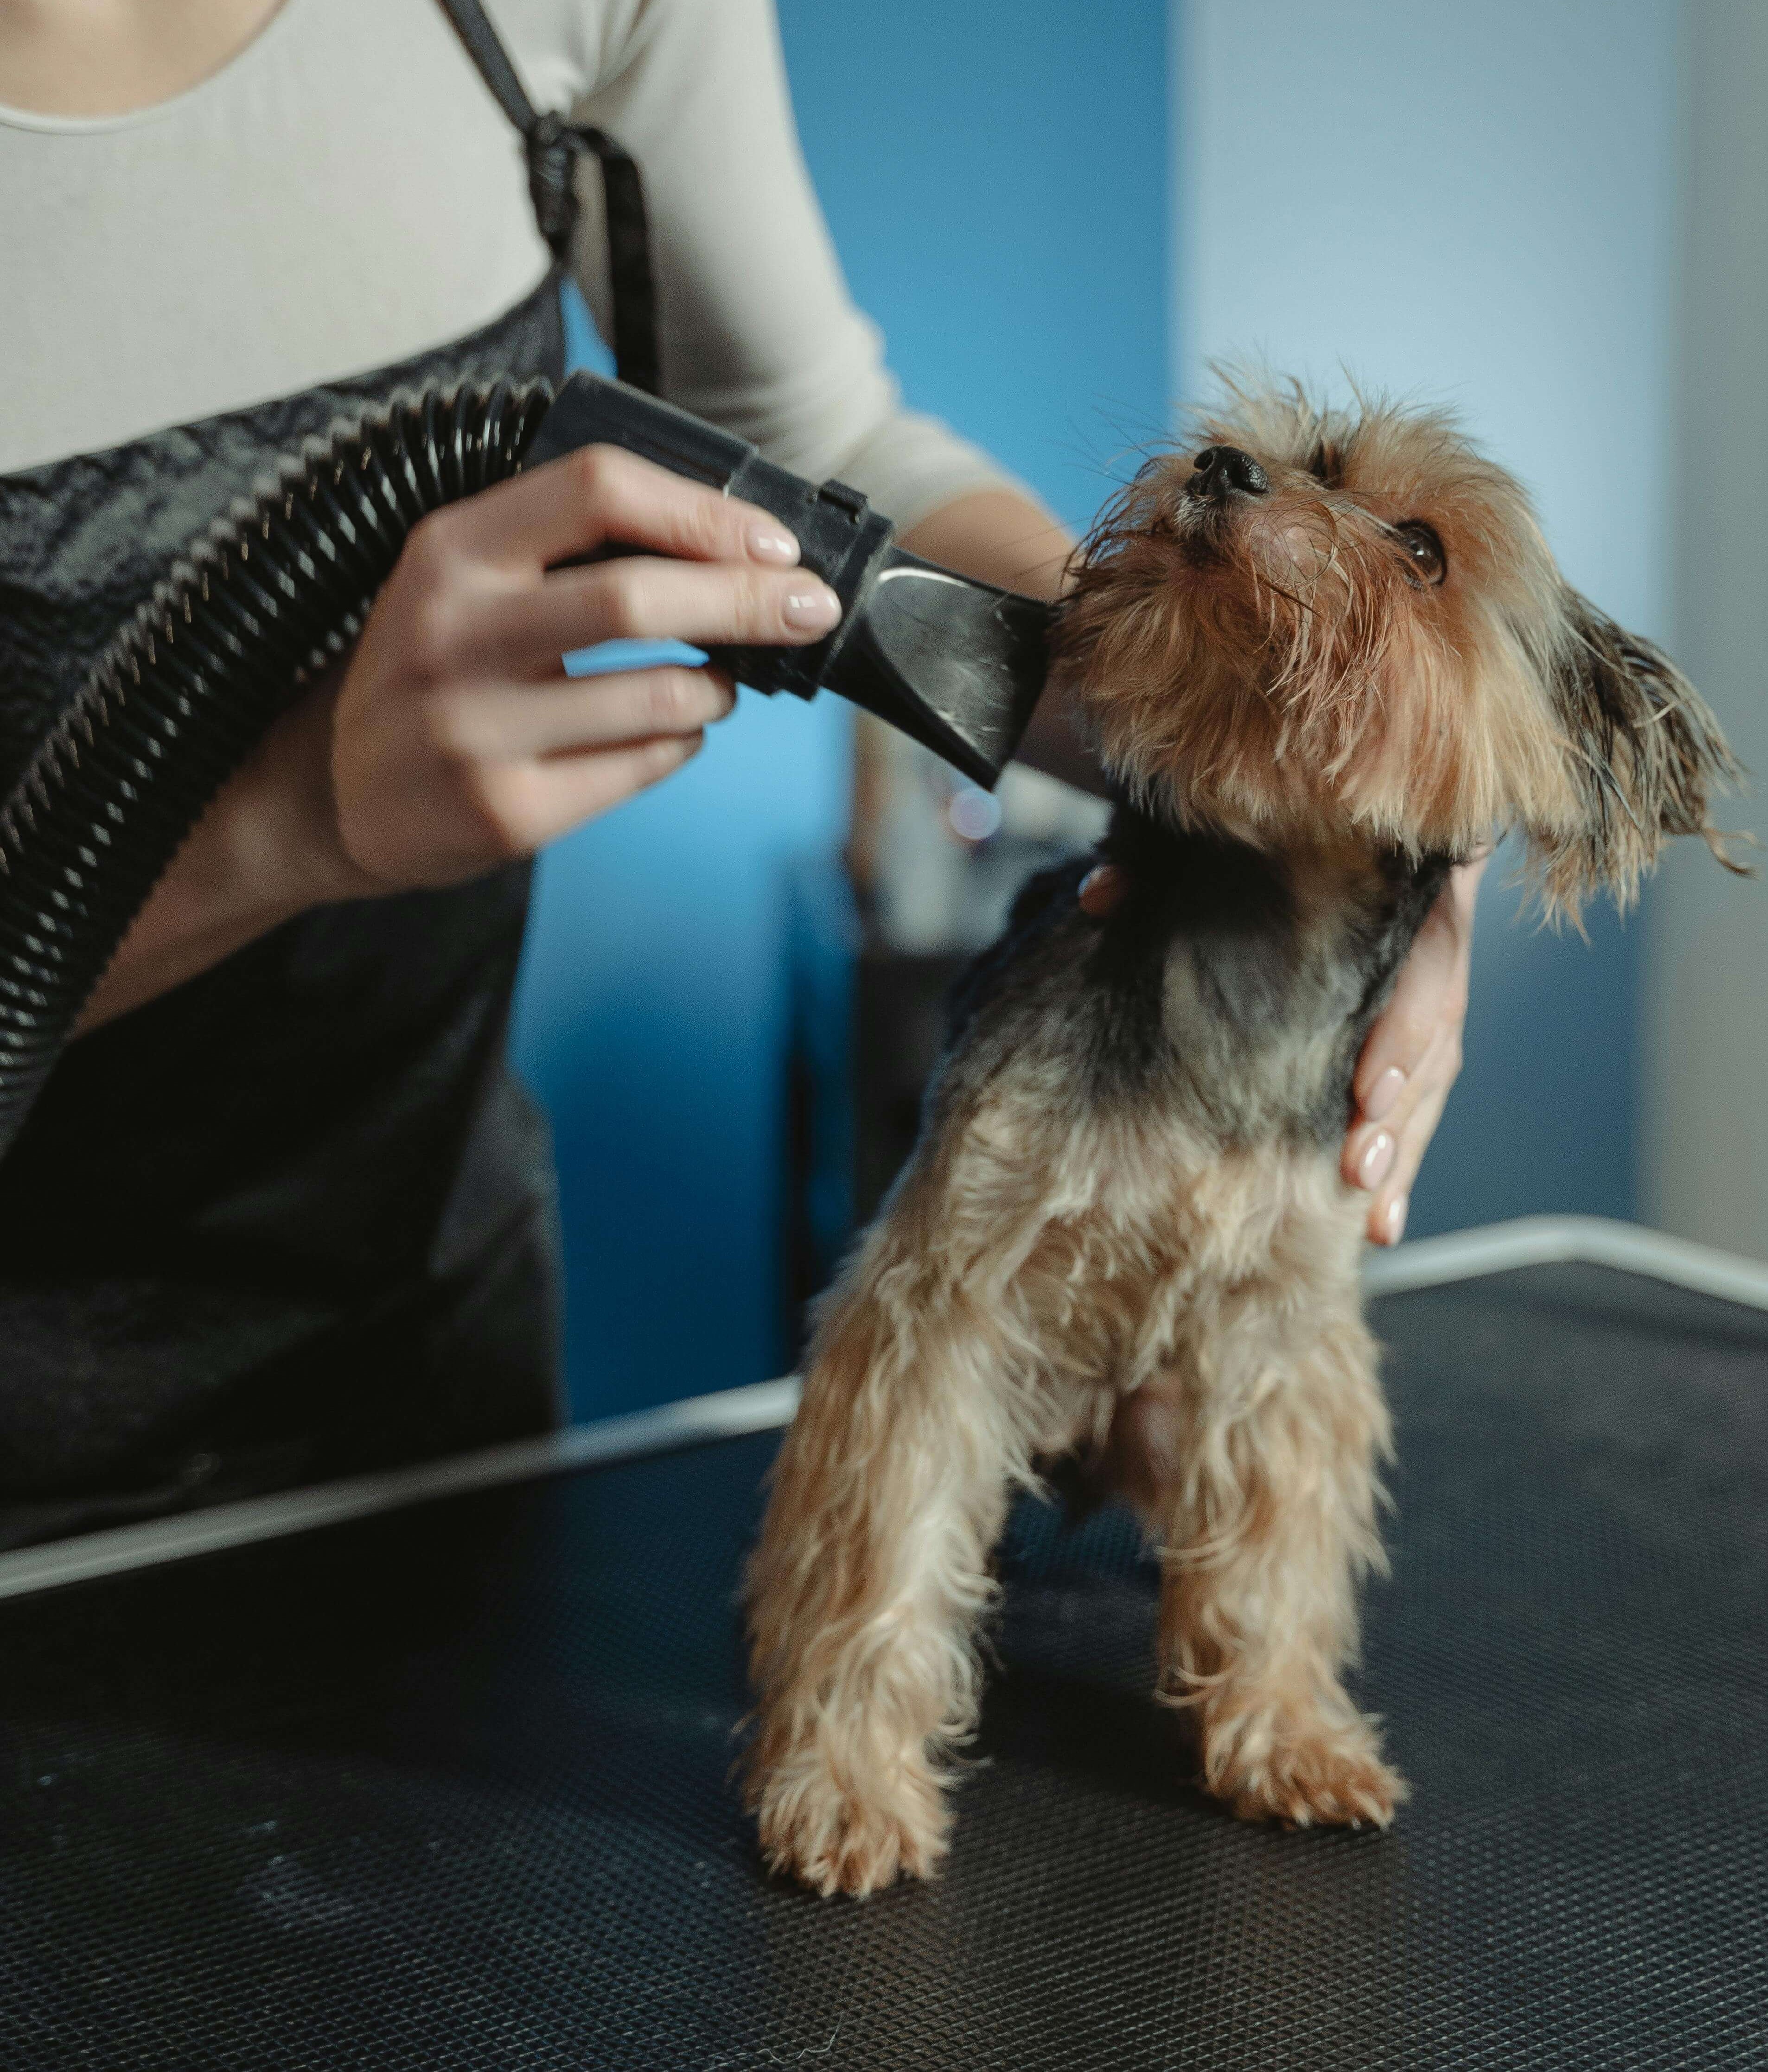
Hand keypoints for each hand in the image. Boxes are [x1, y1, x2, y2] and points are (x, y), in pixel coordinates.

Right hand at [317, 444, 838, 895]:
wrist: (330, 793)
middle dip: (750, 599)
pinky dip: (682, 743)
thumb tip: (723, 537)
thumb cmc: (426, 669)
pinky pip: (642, 767)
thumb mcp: (460, 579)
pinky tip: (673, 731)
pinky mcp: (509, 813)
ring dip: (719, 683)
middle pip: (639, 597)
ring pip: (660, 696)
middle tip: (810, 608)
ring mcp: (478, 732)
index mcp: (449, 553)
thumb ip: (561, 546)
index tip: (769, 541)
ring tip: (722, 677)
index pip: (596, 489)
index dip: (701, 511)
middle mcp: (455, 636)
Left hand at [1078, 855, 1484, 1247]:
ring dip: (1402, 1150)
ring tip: (1373, 1214)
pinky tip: (1381, 1220)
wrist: (1349, 812)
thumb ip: (1164, 860)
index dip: (1401, 1033)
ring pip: (1433, 1081)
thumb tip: (1099, 897)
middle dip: (1400, 1114)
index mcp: (1406, 897)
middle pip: (1435, 1041)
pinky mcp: (1418, 1034)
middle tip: (1357, 1171)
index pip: (1427, 968)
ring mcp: (1430, 994)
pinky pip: (1420, 1100)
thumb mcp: (1230, 834)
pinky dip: (1401, 1160)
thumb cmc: (1293, 828)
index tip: (1365, 1093)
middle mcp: (1428, 948)